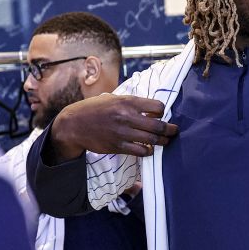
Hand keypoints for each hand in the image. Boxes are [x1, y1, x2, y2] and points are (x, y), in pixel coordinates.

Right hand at [49, 93, 177, 159]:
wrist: (74, 124)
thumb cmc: (95, 109)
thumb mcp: (113, 98)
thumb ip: (131, 103)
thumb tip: (151, 108)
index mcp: (127, 101)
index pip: (158, 106)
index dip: (162, 111)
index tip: (161, 114)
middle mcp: (126, 117)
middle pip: (158, 125)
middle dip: (170, 129)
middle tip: (174, 131)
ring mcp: (122, 133)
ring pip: (152, 140)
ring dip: (163, 142)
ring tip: (166, 141)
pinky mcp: (117, 146)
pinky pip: (140, 151)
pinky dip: (148, 151)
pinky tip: (149, 149)